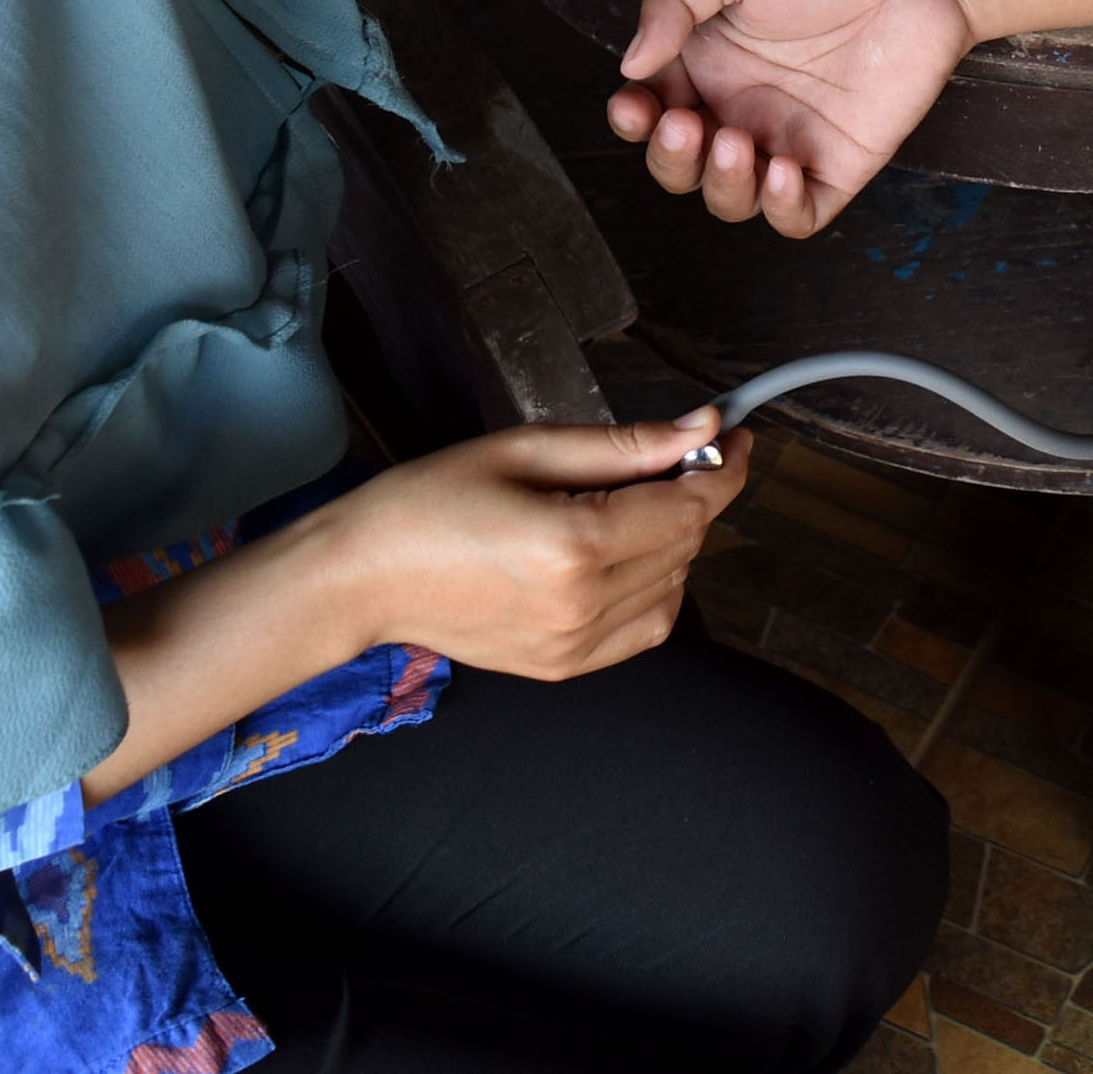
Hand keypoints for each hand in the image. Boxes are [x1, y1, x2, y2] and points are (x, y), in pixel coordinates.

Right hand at [87, 410, 750, 799]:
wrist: (359, 580)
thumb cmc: (425, 502)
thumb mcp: (524, 449)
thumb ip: (623, 445)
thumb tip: (700, 425)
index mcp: (573, 545)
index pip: (689, 506)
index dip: (722, 466)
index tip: (733, 434)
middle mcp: (583, 605)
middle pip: (686, 544)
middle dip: (692, 494)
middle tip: (668, 455)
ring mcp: (575, 646)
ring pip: (675, 586)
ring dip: (672, 541)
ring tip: (623, 505)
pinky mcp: (565, 667)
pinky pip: (645, 626)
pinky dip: (652, 585)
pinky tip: (616, 553)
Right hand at [611, 0, 982, 233]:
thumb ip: (673, 5)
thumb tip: (629, 64)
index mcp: (707, 61)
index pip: (650, 111)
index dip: (633, 120)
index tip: (635, 105)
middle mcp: (742, 106)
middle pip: (682, 164)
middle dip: (671, 158)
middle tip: (686, 124)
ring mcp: (789, 138)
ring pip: (731, 199)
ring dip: (720, 184)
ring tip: (737, 142)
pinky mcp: (839, 164)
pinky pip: (798, 216)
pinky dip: (780, 208)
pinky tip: (782, 170)